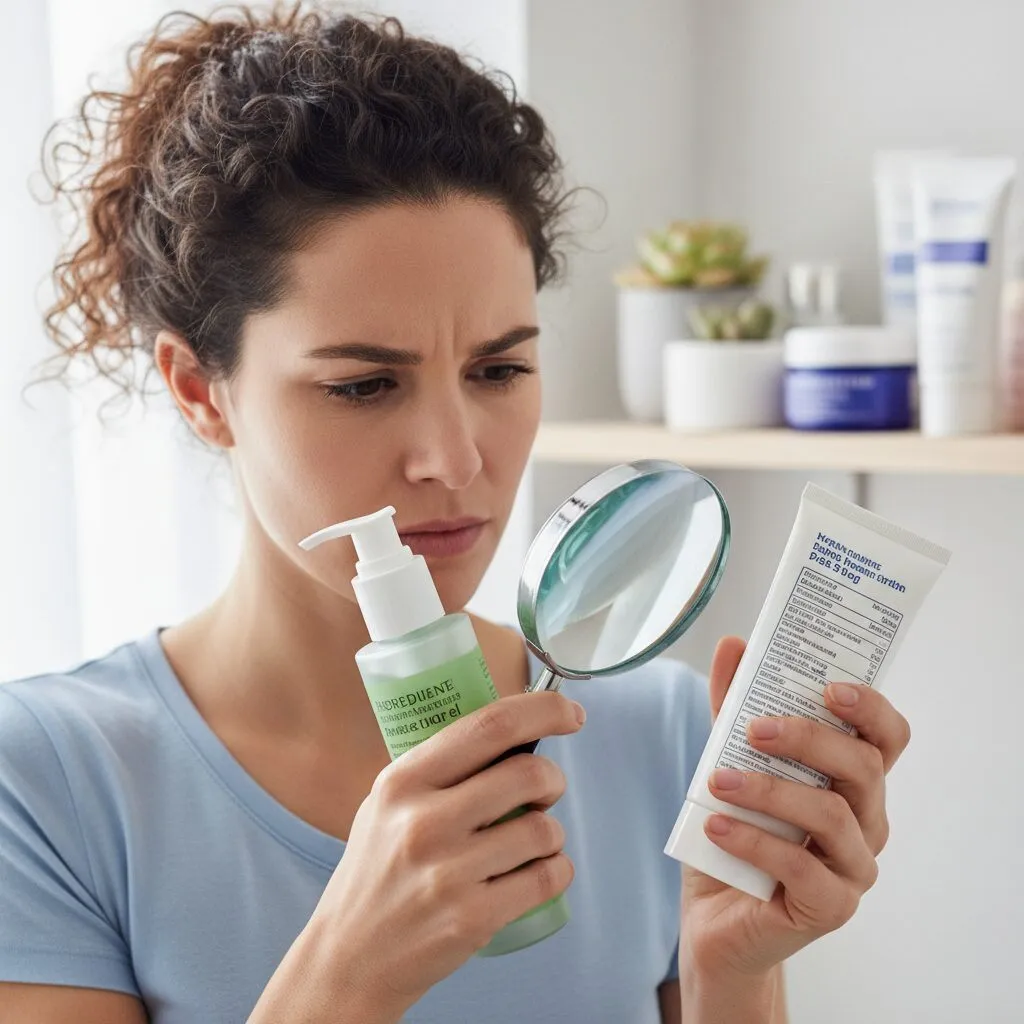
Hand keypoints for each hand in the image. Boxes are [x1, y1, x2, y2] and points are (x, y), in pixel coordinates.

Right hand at [303, 692, 583, 1017]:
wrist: (349, 958)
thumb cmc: (377, 872)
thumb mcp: (388, 803)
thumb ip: (441, 769)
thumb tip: (515, 733)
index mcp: (404, 781)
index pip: (489, 727)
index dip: (542, 711)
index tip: (570, 713)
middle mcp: (424, 822)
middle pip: (528, 775)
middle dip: (553, 779)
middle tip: (546, 790)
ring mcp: (449, 873)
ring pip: (543, 829)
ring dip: (553, 832)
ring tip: (531, 842)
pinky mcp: (472, 918)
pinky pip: (546, 878)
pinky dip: (557, 870)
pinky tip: (538, 872)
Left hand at [682, 636, 910, 980]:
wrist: (715, 919)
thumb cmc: (731, 834)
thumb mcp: (727, 762)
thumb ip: (731, 707)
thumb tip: (732, 646)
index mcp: (852, 781)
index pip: (887, 738)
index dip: (871, 708)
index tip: (830, 686)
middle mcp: (866, 821)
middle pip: (863, 768)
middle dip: (809, 739)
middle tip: (755, 729)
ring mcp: (854, 868)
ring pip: (833, 816)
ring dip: (771, 791)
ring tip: (717, 782)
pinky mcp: (830, 907)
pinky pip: (803, 870)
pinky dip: (755, 842)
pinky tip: (716, 827)